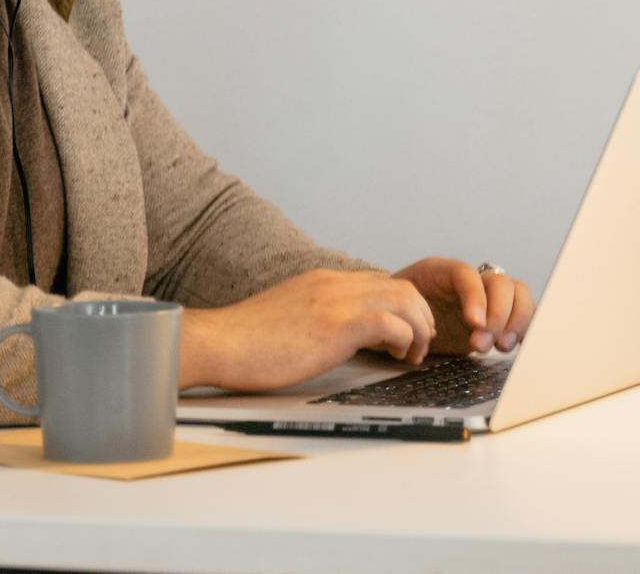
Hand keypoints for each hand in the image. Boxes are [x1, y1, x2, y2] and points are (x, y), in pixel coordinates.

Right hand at [178, 268, 436, 392]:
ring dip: (419, 328)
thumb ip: (315, 317)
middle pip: (401, 285)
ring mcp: (335, 301)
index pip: (380, 282)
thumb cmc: (245, 341)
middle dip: (420, 317)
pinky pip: (391, 322)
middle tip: (418, 347)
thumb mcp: (288, 317)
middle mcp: (333, 283)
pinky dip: (404, 340)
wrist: (219, 342)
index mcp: (321, 281)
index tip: (403, 336)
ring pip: (404, 298)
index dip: (402, 308)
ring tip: (413, 354)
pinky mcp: (335, 324)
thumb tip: (331, 337)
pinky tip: (397, 357)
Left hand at [391, 257, 535, 355]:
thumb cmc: (403, 310)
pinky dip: (525, 327)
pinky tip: (515, 344)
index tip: (475, 324)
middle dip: (497, 316)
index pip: (469, 274)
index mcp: (445, 271)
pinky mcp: (500, 317)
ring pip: (518, 295)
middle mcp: (472, 280)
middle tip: (483, 342)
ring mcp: (489, 297)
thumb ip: (414, 311)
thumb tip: (431, 331)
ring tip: (501, 346)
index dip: (476, 298)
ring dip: (515, 322)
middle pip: (501, 283)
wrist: (407, 321)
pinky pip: (524, 313)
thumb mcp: (402, 306)